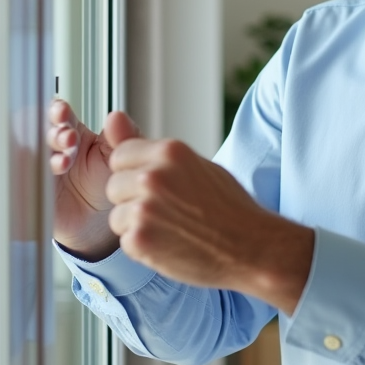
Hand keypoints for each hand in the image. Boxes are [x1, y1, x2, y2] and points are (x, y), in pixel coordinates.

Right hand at [47, 99, 137, 259]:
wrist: (101, 224)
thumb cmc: (108, 186)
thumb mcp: (119, 158)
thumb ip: (123, 136)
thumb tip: (115, 114)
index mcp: (74, 133)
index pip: (59, 113)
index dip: (57, 110)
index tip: (61, 112)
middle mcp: (55, 148)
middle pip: (42, 129)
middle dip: (54, 131)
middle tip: (68, 138)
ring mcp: (42, 167)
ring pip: (34, 149)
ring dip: (47, 151)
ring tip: (65, 161)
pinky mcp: (35, 187)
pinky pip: (27, 174)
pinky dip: (39, 170)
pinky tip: (55, 173)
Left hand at [104, 137, 313, 314]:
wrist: (251, 247)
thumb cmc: (228, 206)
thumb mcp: (194, 164)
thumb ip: (150, 148)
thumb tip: (112, 117)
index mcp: (169, 152)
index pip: (120, 155)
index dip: (134, 173)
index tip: (155, 187)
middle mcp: (153, 176)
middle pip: (114, 186)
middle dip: (132, 199)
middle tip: (165, 211)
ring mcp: (145, 209)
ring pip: (116, 216)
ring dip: (136, 225)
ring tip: (170, 229)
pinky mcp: (140, 240)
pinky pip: (125, 241)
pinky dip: (143, 247)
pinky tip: (170, 245)